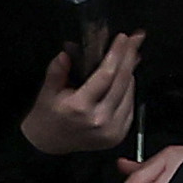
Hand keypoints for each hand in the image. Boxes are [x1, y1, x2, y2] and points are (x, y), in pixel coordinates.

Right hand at [20, 31, 142, 156]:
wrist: (49, 144)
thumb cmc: (48, 116)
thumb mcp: (46, 92)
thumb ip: (56, 71)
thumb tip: (67, 53)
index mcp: (80, 107)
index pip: (105, 75)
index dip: (117, 54)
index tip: (123, 38)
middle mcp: (99, 120)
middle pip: (122, 82)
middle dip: (129, 57)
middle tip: (136, 39)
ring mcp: (111, 130)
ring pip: (129, 93)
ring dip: (131, 71)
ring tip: (130, 54)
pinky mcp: (118, 135)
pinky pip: (130, 106)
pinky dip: (129, 89)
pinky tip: (126, 76)